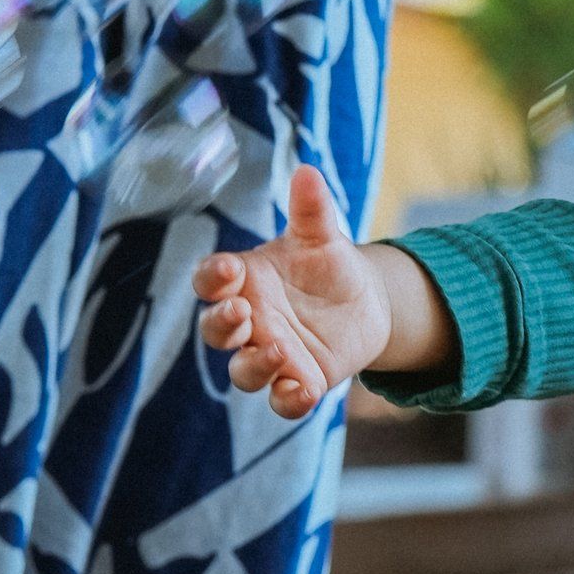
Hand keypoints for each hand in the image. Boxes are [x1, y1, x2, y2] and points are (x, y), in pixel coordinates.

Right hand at [193, 165, 395, 417]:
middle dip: (222, 324)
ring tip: (279, 351)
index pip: (210, 281)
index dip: (213, 278)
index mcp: (243, 282)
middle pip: (216, 330)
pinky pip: (282, 401)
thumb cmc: (327, 264)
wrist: (363, 302)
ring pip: (243, 371)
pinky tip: (303, 390)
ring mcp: (269, 354)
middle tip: (244, 311)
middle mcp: (248, 321)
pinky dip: (288, 399)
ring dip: (254, 365)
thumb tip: (308, 172)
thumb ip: (311, 209)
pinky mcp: (297, 380)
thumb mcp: (322, 235)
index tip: (229, 269)